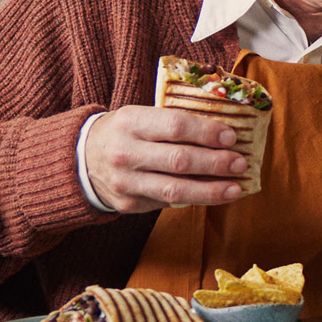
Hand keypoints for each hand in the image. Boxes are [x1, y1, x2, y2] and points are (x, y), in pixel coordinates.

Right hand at [84, 105, 253, 212]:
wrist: (80, 159)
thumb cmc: (124, 133)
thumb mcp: (139, 116)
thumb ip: (173, 122)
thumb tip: (223, 133)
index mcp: (130, 122)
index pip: (175, 126)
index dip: (206, 132)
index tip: (230, 137)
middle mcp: (126, 152)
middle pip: (179, 160)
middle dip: (215, 163)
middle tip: (240, 163)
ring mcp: (126, 182)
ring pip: (175, 190)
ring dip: (210, 190)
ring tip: (235, 188)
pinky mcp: (129, 204)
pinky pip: (168, 204)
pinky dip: (195, 200)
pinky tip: (214, 196)